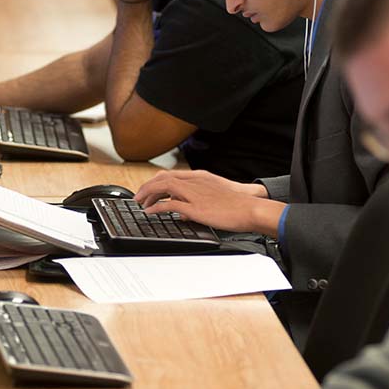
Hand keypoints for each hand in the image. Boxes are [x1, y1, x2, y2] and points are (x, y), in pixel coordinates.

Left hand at [134, 171, 275, 232]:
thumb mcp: (215, 198)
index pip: (171, 175)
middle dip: (147, 187)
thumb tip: (182, 213)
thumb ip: (198, 202)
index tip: (149, 190)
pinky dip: (156, 207)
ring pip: (163, 187)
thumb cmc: (237, 205)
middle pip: (163, 178)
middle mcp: (194, 182)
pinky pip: (169, 205)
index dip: (156, 182)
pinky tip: (150, 212)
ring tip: (140, 203)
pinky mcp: (195, 207)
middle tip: (139, 197)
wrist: (250, 208)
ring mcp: (194, 194)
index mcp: (200, 177)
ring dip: (148, 194)